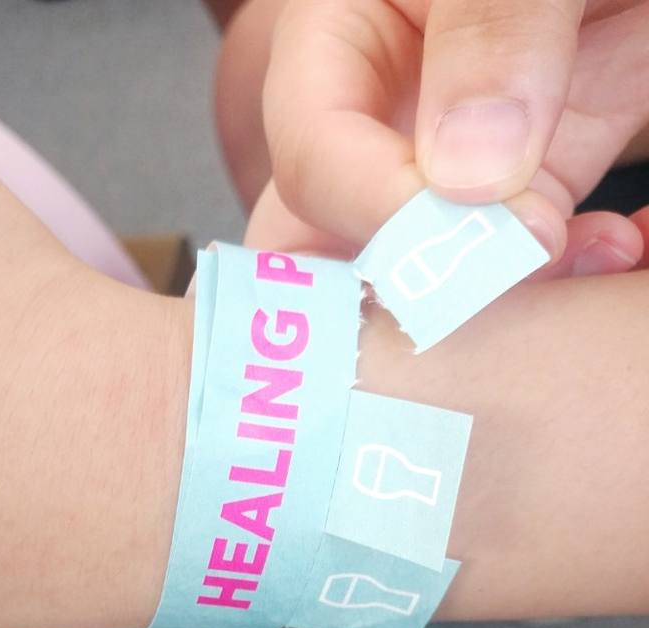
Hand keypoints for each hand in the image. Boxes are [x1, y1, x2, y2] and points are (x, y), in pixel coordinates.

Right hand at [242, 0, 648, 274]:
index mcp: (338, 34)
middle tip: (479, 298)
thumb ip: (490, 28)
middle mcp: (380, 106)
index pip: (312, 148)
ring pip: (424, 262)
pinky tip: (616, 249)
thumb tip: (468, 175)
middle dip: (396, 281)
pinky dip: (559, 272)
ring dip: (496, 290)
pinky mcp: (528, 176)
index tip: (476, 231)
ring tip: (586, 258)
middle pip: (327, 232)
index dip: (375, 206)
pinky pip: (516, 251)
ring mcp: (453, 151)